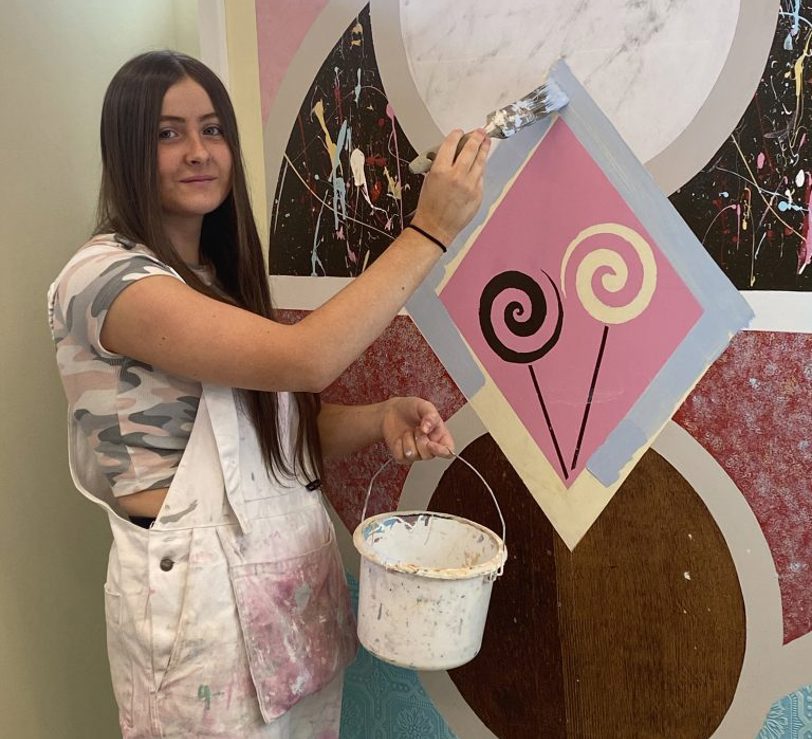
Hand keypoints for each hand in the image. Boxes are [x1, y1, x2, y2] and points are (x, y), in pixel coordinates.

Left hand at [381, 397, 454, 463]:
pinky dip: (398, 445)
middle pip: (429, 455)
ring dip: (408, 441)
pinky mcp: (402, 456)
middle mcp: (429, 447)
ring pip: (414, 456)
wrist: (391, 410)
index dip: (441, 451)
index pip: (448, 451)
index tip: (430, 443)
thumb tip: (428, 428)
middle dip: (420, 441)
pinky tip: (400, 437)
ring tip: (408, 431)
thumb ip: (430, 415)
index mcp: (440, 436)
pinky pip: (401, 456)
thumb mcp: (424, 406)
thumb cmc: (411, 408)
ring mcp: (415, 453)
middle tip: (417, 428)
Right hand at [411, 128, 490, 245]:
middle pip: (470, 150)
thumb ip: (441, 165)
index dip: (456, 135)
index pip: (451, 144)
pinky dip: (480, 169)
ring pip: (480, 162)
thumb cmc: (429, 205)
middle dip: (476, 138)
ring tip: (486, 142)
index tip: (459, 132)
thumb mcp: (429, 180)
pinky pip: (481, 177)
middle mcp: (456, 176)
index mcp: (440, 170)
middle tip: (480, 132)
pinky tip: (481, 164)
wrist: (435, 227)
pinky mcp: (478, 194)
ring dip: (484, 150)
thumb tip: (453, 153)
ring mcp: (470, 186)